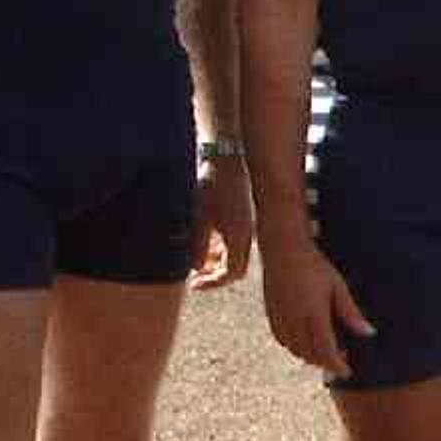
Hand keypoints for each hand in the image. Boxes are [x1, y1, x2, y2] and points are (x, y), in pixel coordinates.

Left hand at [190, 156, 256, 289]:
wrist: (227, 157)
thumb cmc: (213, 186)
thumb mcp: (200, 219)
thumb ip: (198, 247)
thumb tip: (196, 269)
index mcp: (238, 238)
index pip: (231, 274)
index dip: (212, 283)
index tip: (194, 283)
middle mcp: (246, 235)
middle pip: (235, 269)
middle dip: (215, 275)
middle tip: (195, 276)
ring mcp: (246, 225)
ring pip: (234, 255)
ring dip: (217, 261)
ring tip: (197, 258)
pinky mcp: (242, 216)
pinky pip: (234, 241)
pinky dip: (220, 247)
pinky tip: (206, 240)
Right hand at [259, 234, 375, 377]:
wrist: (283, 250)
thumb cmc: (314, 265)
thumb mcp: (338, 287)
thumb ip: (351, 313)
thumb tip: (369, 333)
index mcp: (313, 315)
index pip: (326, 351)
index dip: (337, 365)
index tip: (347, 372)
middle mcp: (295, 321)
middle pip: (310, 354)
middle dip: (326, 362)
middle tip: (341, 359)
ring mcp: (280, 320)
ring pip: (295, 350)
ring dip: (310, 356)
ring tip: (326, 350)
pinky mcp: (271, 316)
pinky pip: (283, 341)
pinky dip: (295, 347)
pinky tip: (306, 341)